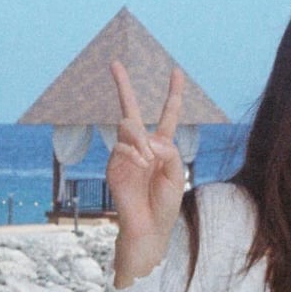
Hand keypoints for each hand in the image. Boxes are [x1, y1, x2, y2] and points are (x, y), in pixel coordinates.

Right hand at [107, 61, 185, 277]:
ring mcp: (125, 154)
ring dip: (142, 140)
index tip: (176, 71)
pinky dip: (135, 154)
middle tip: (114, 63)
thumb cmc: (165, 204)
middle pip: (132, 109)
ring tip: (149, 161)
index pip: (168, 114)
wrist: (148, 228)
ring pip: (129, 127)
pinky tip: (141, 166)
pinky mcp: (113, 165)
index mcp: (162, 146)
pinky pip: (122, 147)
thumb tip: (149, 138)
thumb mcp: (177, 174)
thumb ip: (168, 152)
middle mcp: (142, 145)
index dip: (173, 93)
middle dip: (123, 86)